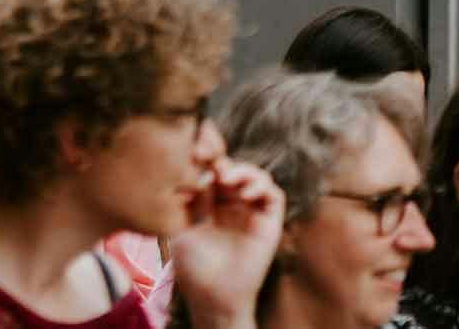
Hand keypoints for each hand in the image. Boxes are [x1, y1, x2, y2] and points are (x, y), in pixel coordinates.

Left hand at [171, 158, 284, 328]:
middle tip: (214, 169)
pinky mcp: (270, 225)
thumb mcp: (183, 227)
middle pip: (238, 170)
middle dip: (227, 164)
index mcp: (213, 206)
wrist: (212, 296)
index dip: (210, 163)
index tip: (198, 163)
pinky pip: (275, 196)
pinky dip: (263, 187)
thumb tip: (198, 172)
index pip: (217, 172)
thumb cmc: (193, 267)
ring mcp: (253, 214)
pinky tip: (244, 195)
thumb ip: (191, 199)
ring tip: (229, 179)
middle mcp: (235, 207)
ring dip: (246, 171)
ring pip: (259, 177)